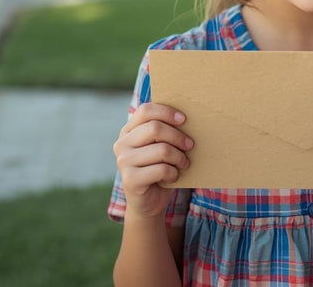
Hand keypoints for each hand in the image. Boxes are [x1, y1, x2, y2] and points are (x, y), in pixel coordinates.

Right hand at [113, 103, 193, 219]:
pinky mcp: (130, 179)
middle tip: (190, 145)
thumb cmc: (159, 169)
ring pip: (162, 150)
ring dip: (179, 157)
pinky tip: (174, 176)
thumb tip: (186, 117)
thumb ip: (164, 131)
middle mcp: (122, 144)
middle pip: (155, 128)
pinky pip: (161, 169)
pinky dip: (173, 173)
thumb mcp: (160, 147)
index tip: (184, 119)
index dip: (166, 112)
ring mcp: (123, 162)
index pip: (145, 110)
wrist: (148, 203)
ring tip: (184, 163)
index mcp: (128, 131)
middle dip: (178, 136)